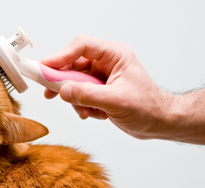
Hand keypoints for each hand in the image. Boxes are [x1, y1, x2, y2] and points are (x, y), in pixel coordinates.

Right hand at [41, 35, 175, 139]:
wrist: (158, 123)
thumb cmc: (148, 108)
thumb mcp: (115, 101)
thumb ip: (87, 95)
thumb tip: (63, 91)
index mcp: (115, 55)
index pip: (82, 46)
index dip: (62, 55)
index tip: (46, 66)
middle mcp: (106, 64)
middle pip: (74, 64)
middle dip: (63, 80)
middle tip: (49, 91)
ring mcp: (101, 78)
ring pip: (74, 81)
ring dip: (74, 98)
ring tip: (84, 110)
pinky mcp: (99, 91)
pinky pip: (79, 94)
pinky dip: (81, 105)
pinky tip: (92, 114)